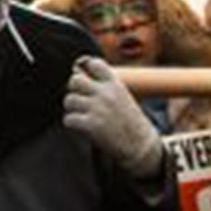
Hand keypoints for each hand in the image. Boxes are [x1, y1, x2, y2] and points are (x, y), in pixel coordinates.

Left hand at [63, 57, 164, 180]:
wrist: (141, 146)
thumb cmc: (130, 121)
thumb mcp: (122, 96)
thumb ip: (105, 86)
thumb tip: (78, 71)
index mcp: (115, 85)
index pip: (94, 64)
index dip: (86, 69)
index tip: (86, 78)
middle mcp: (105, 94)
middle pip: (75, 80)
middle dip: (74, 89)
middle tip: (80, 99)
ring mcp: (98, 109)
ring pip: (69, 100)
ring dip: (72, 108)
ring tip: (80, 113)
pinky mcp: (92, 125)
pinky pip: (69, 119)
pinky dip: (71, 123)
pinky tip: (79, 125)